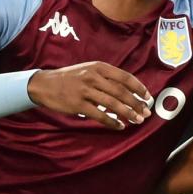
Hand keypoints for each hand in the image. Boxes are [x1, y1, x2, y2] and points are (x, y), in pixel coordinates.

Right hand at [28, 61, 152, 129]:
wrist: (44, 84)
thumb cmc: (70, 78)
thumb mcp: (88, 70)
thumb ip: (106, 78)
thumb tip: (128, 91)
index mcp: (99, 67)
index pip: (124, 77)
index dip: (138, 87)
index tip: (147, 96)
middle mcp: (93, 77)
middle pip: (121, 92)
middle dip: (136, 104)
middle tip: (146, 113)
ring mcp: (85, 91)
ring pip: (113, 104)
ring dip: (127, 114)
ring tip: (137, 120)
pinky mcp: (78, 104)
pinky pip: (100, 115)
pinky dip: (112, 122)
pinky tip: (119, 125)